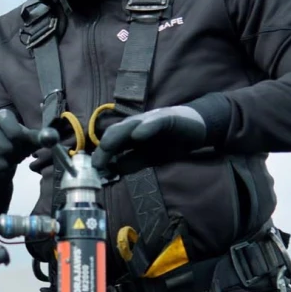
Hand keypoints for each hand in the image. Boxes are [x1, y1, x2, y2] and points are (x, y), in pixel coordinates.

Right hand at [0, 108, 39, 176]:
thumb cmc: (13, 147)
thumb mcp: (29, 142)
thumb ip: (41, 138)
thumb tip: (53, 137)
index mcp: (2, 116)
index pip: (6, 118)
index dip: (15, 134)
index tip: (20, 143)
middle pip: (1, 143)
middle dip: (11, 155)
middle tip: (12, 156)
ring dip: (1, 165)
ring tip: (3, 162)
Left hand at [91, 106, 206, 171]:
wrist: (197, 128)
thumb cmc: (170, 142)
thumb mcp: (149, 158)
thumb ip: (132, 163)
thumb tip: (112, 172)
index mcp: (130, 135)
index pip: (110, 145)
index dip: (101, 157)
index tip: (92, 174)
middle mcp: (136, 125)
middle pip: (114, 133)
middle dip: (103, 149)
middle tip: (96, 165)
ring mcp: (150, 119)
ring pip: (129, 125)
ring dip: (117, 136)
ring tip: (107, 146)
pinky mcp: (167, 117)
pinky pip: (154, 122)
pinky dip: (145, 128)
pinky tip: (138, 135)